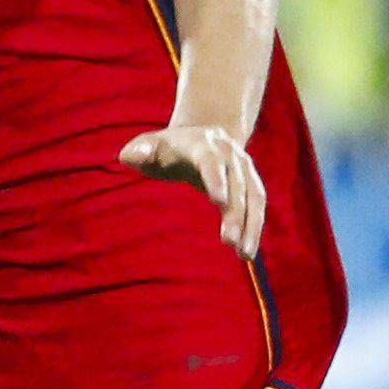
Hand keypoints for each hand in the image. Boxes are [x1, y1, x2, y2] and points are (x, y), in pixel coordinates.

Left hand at [119, 123, 266, 256]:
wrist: (201, 133)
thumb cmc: (165, 147)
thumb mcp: (147, 145)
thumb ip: (138, 152)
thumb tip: (132, 156)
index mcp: (202, 144)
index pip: (212, 162)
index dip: (216, 180)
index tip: (219, 203)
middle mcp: (229, 155)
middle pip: (237, 184)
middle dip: (235, 213)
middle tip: (229, 241)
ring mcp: (244, 168)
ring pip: (254, 197)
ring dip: (251, 225)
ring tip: (244, 254)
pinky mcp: (251, 183)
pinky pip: (257, 206)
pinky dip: (254, 228)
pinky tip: (247, 252)